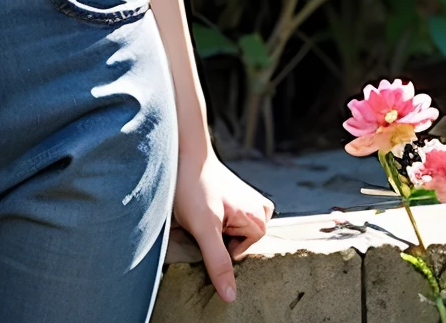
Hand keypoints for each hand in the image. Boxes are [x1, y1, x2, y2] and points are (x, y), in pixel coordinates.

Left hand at [172, 146, 274, 303]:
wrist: (183, 150)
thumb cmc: (193, 184)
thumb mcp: (203, 227)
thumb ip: (217, 261)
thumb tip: (231, 296)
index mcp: (260, 220)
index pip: (235, 256)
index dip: (214, 245)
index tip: (204, 223)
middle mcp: (262, 210)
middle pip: (235, 245)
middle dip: (215, 235)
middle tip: (201, 213)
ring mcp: (251, 202)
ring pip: (230, 233)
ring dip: (213, 226)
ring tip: (201, 206)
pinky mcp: (239, 196)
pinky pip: (229, 220)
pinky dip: (216, 217)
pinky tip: (206, 202)